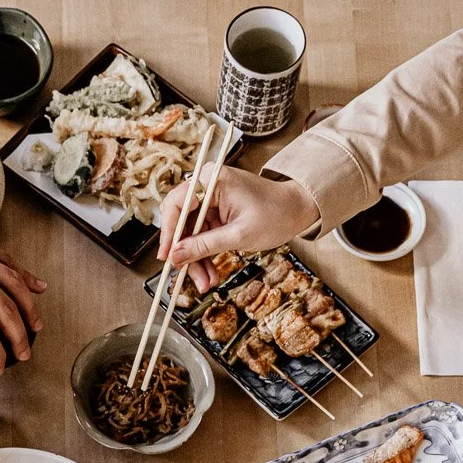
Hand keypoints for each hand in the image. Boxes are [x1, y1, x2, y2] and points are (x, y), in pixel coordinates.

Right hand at [158, 164, 318, 291]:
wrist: (296, 211)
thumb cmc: (275, 215)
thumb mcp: (238, 235)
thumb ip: (204, 245)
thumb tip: (176, 257)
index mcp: (212, 180)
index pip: (177, 204)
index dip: (168, 233)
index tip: (167, 257)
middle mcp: (206, 185)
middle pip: (181, 222)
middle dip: (185, 253)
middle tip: (186, 277)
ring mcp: (210, 200)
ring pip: (190, 234)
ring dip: (196, 260)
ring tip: (205, 282)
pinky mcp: (215, 212)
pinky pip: (201, 237)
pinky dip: (205, 256)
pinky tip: (210, 273)